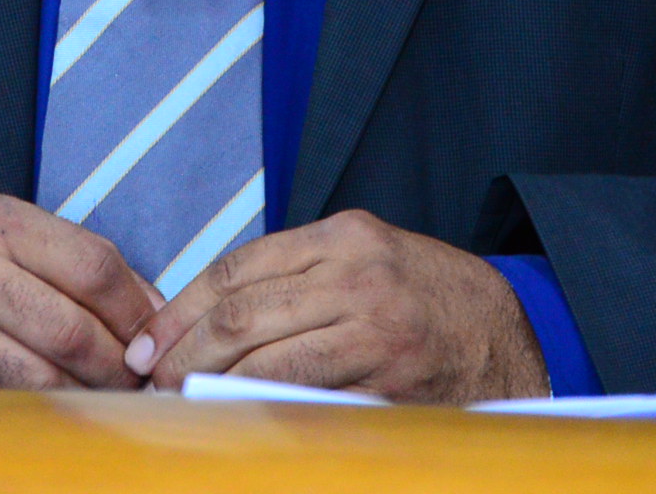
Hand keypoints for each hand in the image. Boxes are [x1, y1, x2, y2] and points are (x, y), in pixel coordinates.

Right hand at [0, 194, 162, 389]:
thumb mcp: (25, 240)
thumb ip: (89, 269)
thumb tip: (154, 318)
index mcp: (2, 220)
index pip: (94, 267)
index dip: (134, 310)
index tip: (150, 337)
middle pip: (71, 327)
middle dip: (115, 363)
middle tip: (134, 377)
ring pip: (43, 372)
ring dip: (86, 391)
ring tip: (104, 391)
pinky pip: (10, 394)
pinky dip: (50, 402)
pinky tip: (65, 396)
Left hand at [124, 209, 550, 403]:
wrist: (508, 334)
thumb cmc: (422, 296)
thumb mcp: (364, 258)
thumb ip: (296, 276)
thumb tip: (204, 318)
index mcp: (343, 238)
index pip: (237, 269)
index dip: (180, 310)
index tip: (147, 342)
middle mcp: (358, 277)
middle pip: (242, 315)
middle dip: (184, 352)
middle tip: (151, 380)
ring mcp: (376, 331)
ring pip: (267, 360)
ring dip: (212, 385)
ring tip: (181, 401)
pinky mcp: (390, 384)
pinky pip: (309, 400)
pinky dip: (261, 411)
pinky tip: (234, 418)